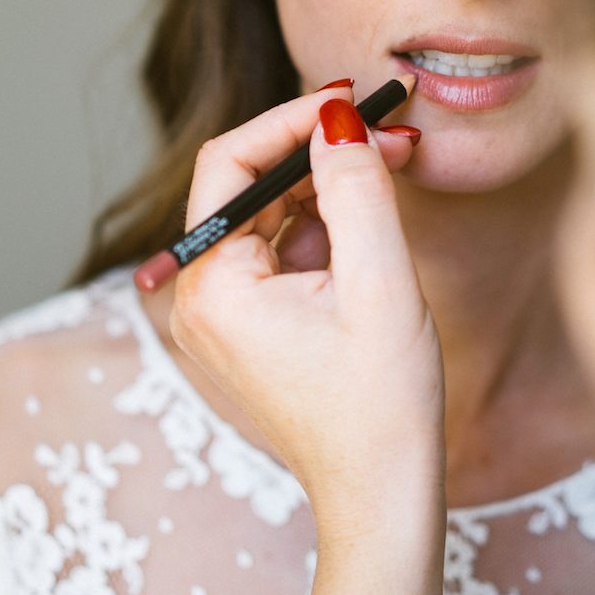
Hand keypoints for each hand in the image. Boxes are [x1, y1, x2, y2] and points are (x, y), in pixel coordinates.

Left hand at [168, 84, 443, 540]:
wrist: (382, 494)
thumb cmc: (380, 403)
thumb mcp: (379, 281)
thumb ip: (356, 188)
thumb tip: (338, 119)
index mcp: (213, 287)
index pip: (230, 163)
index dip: (291, 119)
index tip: (353, 100)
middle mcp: (200, 298)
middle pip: (249, 186)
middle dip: (318, 152)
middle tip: (390, 132)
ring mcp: (222, 316)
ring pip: (270, 217)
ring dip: (327, 188)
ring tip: (393, 168)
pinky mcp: (250, 328)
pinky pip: (280, 254)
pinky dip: (325, 229)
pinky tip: (373, 227)